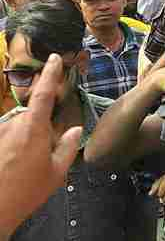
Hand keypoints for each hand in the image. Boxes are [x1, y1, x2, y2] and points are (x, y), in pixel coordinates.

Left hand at [0, 55, 81, 235]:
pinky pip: (5, 139)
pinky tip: (12, 168)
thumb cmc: (27, 191)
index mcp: (33, 128)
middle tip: (43, 153)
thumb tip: (73, 130)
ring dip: (23, 141)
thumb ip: (67, 147)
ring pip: (16, 129)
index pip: (43, 93)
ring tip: (26, 166)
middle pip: (30, 116)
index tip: (55, 58)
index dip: (50, 73)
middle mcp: (12, 126)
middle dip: (38, 129)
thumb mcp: (57, 172)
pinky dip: (11, 149)